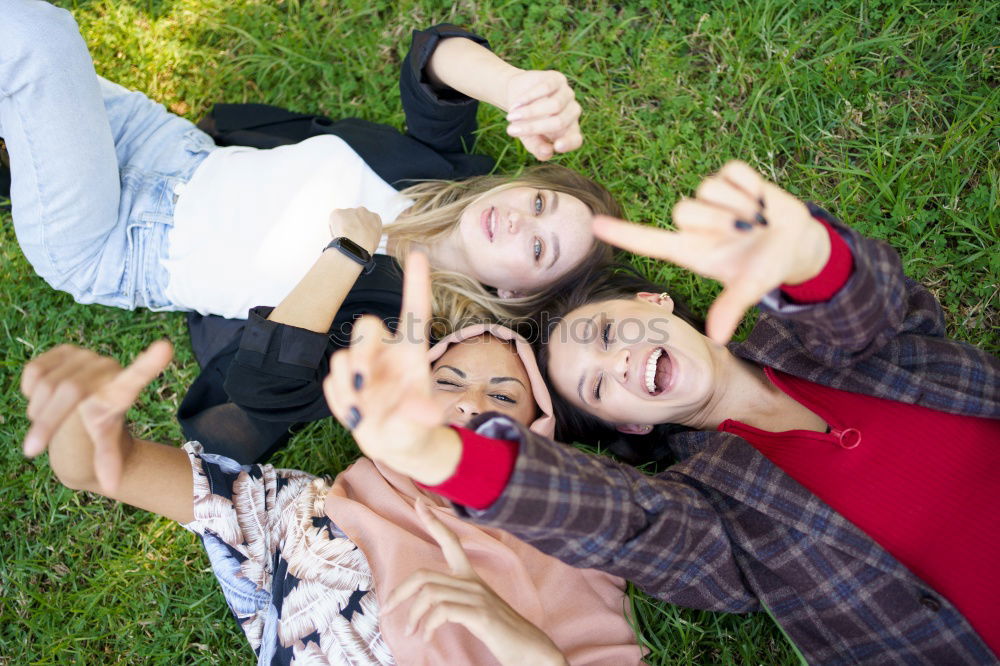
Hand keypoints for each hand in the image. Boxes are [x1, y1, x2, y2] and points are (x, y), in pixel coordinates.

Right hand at [20, 341, 173, 492]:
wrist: (83, 407)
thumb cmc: (98, 427)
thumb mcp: (105, 444)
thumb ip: (109, 460)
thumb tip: (112, 485)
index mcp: (121, 392)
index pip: (137, 376)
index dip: (149, 363)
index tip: (165, 348)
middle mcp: (106, 368)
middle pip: (67, 389)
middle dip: (46, 423)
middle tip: (32, 450)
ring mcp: (85, 355)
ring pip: (46, 382)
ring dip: (38, 410)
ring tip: (44, 422)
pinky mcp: (65, 350)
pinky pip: (34, 370)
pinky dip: (30, 390)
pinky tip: (40, 399)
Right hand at [323, 253, 458, 484]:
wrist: (396, 444)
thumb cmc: (415, 426)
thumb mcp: (424, 426)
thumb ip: (422, 416)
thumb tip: (426, 413)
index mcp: (413, 352)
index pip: (415, 311)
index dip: (416, 283)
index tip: (419, 253)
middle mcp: (386, 352)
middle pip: (366, 326)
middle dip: (360, 349)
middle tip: (361, 381)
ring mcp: (362, 365)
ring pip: (342, 358)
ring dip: (348, 387)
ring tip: (364, 413)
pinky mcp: (342, 381)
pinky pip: (330, 382)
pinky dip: (340, 402)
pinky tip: (355, 416)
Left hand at [327, 207, 382, 254]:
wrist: (356, 247)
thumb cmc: (366, 249)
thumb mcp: (374, 241)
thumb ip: (368, 234)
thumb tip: (360, 238)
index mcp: (375, 217)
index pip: (366, 221)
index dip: (360, 229)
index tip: (357, 236)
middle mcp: (363, 210)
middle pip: (354, 217)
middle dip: (351, 225)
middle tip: (348, 238)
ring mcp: (350, 210)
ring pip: (343, 218)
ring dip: (341, 227)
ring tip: (342, 240)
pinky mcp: (337, 212)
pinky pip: (332, 220)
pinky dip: (332, 228)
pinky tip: (336, 237)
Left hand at [382, 500, 567, 665]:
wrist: (531, 650)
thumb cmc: (502, 633)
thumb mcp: (476, 610)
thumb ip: (456, 600)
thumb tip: (427, 603)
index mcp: (472, 578)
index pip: (451, 542)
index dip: (434, 522)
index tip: (419, 503)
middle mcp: (473, 582)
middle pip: (424, 575)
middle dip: (399, 592)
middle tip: (386, 610)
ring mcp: (477, 596)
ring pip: (429, 593)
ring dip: (413, 616)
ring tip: (412, 633)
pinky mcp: (480, 614)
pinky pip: (441, 611)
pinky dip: (428, 626)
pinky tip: (427, 638)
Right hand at [504, 70, 581, 160]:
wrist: (517, 97)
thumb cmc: (526, 123)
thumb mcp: (530, 139)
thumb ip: (538, 148)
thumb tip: (547, 153)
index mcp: (570, 131)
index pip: (576, 140)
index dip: (569, 143)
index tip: (557, 146)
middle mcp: (573, 113)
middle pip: (560, 122)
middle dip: (534, 128)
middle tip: (511, 131)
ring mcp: (567, 94)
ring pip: (554, 105)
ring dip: (529, 112)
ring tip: (510, 117)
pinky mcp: (558, 79)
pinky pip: (546, 88)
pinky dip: (528, 98)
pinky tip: (515, 104)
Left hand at [593, 161, 830, 343]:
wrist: (796, 243)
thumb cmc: (763, 268)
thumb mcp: (749, 288)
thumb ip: (730, 308)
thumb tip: (716, 339)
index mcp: (691, 250)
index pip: (648, 241)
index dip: (622, 234)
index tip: (594, 225)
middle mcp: (694, 223)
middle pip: (682, 210)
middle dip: (718, 220)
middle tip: (746, 233)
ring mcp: (710, 197)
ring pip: (709, 189)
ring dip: (740, 206)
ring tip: (757, 220)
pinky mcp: (730, 176)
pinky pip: (732, 173)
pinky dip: (753, 187)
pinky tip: (762, 201)